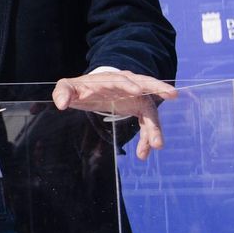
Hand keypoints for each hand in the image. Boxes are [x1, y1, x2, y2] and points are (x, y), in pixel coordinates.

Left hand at [52, 70, 177, 160]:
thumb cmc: (80, 88)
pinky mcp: (139, 109)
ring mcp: (136, 97)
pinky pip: (147, 124)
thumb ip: (62, 92)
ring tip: (156, 146)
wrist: (91, 89)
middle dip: (158, 88)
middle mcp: (128, 85)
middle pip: (146, 84)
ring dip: (154, 128)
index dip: (129, 84)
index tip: (137, 91)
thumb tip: (60, 103)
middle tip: (172, 94)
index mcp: (111, 79)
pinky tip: (144, 153)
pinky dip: (147, 137)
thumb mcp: (67, 88)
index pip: (122, 79)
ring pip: (150, 111)